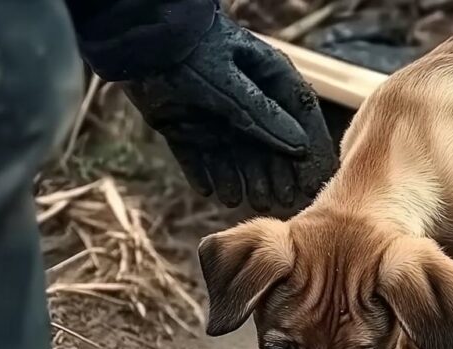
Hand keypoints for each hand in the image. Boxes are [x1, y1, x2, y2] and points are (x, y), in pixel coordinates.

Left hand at [122, 15, 335, 211]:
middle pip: (269, 145)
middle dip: (272, 175)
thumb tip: (299, 147)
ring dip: (239, 179)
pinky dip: (204, 175)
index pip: (300, 118)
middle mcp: (247, 100)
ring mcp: (216, 116)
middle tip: (277, 202)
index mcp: (267, 78)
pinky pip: (199, 158)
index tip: (315, 183)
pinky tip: (210, 192)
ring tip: (241, 200)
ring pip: (235, 156)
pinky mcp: (186, 128)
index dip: (309, 152)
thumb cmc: (191, 51)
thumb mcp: (231, 84)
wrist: (137, 42)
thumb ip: (263, 117)